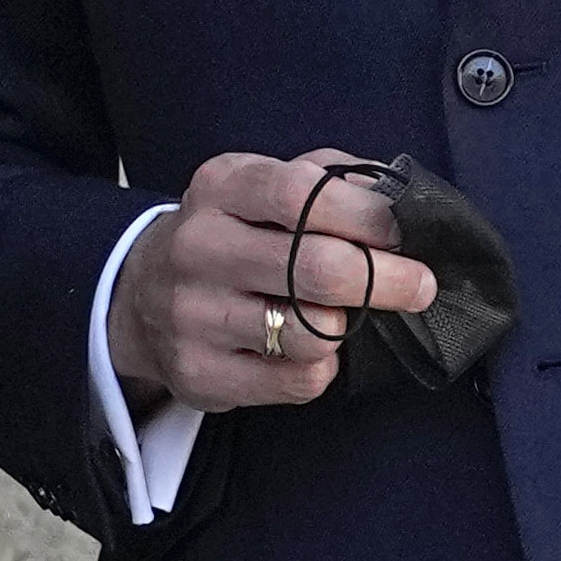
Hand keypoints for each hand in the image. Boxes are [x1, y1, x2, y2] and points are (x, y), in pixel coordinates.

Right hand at [105, 150, 438, 413]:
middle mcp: (197, 246)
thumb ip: (328, 181)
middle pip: (317, 268)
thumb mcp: (262, 185)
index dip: (365, 215)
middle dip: (388, 280)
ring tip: (340, 316)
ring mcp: (193, 314)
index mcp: (219, 187)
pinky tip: (306, 349)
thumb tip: (398, 199)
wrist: (140, 296)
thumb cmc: (231, 233)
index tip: (403, 233)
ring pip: (314, 333)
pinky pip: (297, 380)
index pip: (301, 193)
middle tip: (419, 286)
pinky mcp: (200, 373)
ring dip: (346, 327)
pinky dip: (321, 367)